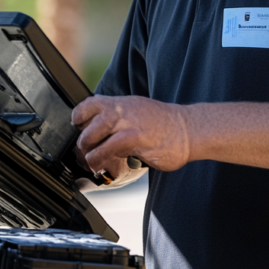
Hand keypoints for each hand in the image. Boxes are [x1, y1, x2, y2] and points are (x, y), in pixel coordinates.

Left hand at [72, 95, 191, 176]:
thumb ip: (120, 120)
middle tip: (84, 152)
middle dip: (82, 139)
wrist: (190, 130)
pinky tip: (101, 166)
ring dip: (87, 151)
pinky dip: (100, 159)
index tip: (78, 128)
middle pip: (87, 120)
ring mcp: (128, 122)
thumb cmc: (165, 126)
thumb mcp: (138, 114)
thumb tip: (101, 132)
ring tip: (90, 161)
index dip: (79, 117)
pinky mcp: (135, 138)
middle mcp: (122, 109)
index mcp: (122, 103)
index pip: (90, 104)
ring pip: (93, 133)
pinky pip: (108, 148)